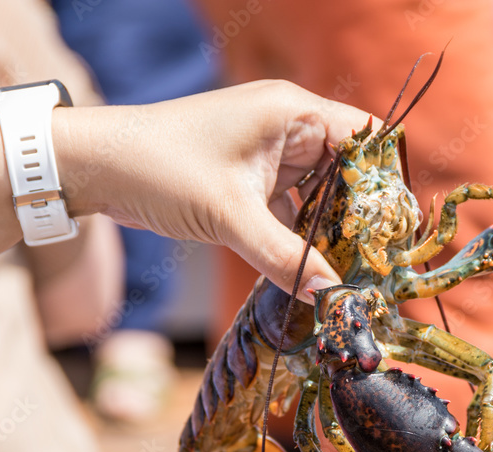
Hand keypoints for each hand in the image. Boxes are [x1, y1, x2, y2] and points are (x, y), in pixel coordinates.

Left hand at [57, 80, 375, 300]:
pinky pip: (295, 206)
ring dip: (332, 227)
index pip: (366, 137)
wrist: (96, 167)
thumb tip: (332, 297)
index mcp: (292, 112)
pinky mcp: (254, 178)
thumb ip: (284, 258)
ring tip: (351, 270)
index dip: (386, 181)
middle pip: (349, 169)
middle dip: (362, 214)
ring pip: (323, 191)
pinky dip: (303, 234)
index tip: (395, 229)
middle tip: (377, 261)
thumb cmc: (160, 170)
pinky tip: (312, 268)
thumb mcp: (229, 217)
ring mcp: (270, 153)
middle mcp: (288, 126)